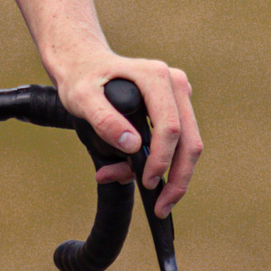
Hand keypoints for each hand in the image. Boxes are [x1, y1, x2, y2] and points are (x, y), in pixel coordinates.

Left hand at [55, 54, 200, 214]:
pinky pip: (181, 141)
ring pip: (190, 144)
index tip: (147, 183)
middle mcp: (175, 83)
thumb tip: (132, 145)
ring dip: (174, 175)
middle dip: (178, 178)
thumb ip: (103, 120)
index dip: (162, 161)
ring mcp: (179, 95)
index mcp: (155, 77)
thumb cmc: (82, 79)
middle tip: (162, 207)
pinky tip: (146, 177)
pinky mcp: (177, 107)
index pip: (170, 127)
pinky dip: (168, 164)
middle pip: (190, 140)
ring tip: (153, 198)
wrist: (85, 63)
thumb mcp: (81, 99)